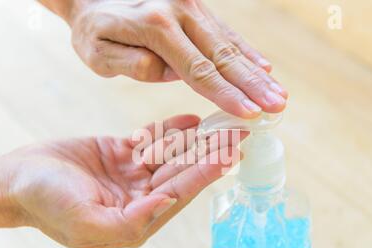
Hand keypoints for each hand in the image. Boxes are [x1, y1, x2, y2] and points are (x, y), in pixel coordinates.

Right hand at [0, 115, 242, 247]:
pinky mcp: (121, 154)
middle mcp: (139, 198)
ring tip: (222, 124)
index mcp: (135, 220)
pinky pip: (152, 140)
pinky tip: (192, 120)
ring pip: (171, 155)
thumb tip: (167, 203)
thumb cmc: (45, 203)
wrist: (15, 179)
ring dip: (196, 140)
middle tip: (237, 135)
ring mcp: (131, 175)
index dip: (205, 174)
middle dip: (209, 154)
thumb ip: (131, 221)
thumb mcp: (85, 221)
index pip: (179, 194)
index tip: (229, 155)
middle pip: (181, 172)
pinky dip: (171, 130)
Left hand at [46, 0, 287, 117]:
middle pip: (222, 55)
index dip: (225, 94)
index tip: (250, 113)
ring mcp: (190, 6)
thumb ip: (135, 65)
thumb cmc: (92, 30)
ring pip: (229, 43)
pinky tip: (264, 66)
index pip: (197, 70)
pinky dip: (246, 50)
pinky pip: (225, 31)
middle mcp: (179, 11)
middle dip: (252, 84)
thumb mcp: (98, 53)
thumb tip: (173, 75)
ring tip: (279, 92)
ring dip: (255, 71)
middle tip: (279, 105)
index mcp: (155, 26)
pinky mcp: (195, 8)